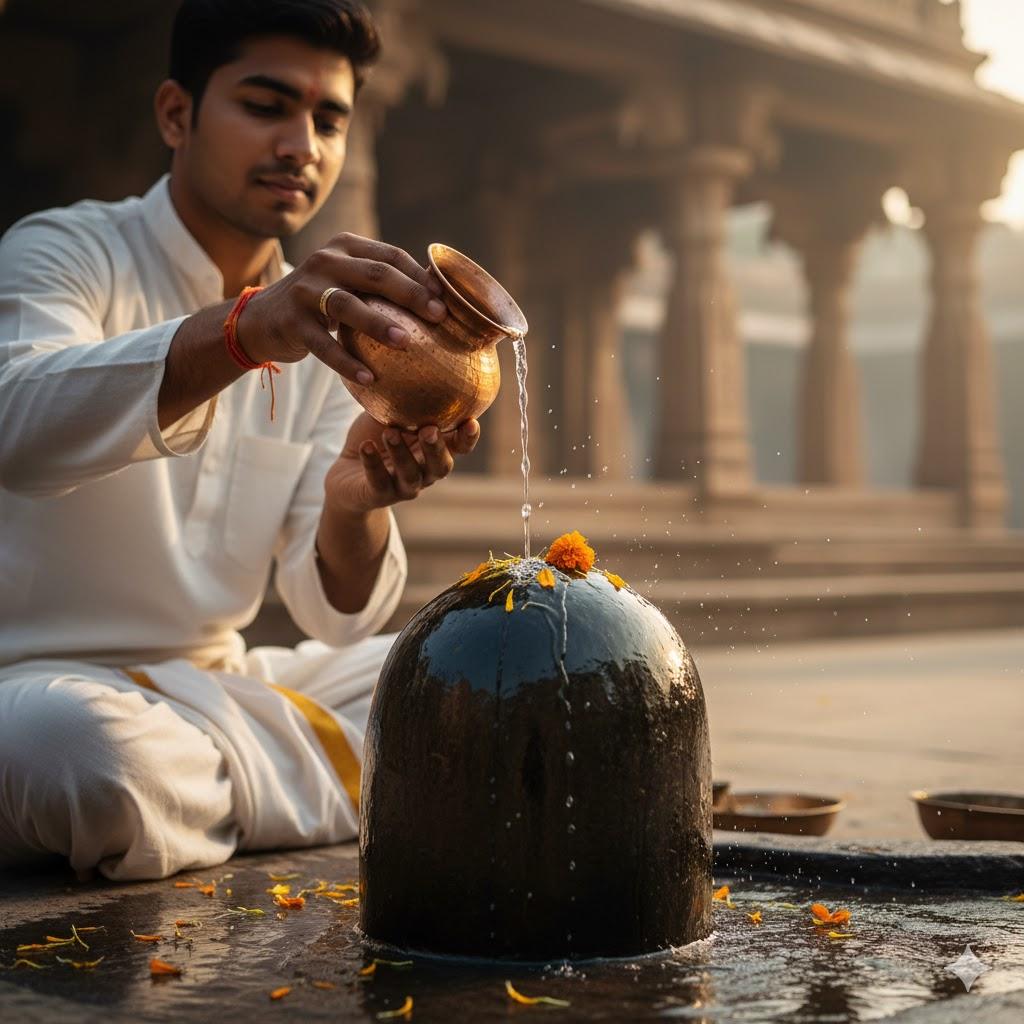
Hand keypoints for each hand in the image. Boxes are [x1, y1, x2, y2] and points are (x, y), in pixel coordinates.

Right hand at [235, 233, 447, 381]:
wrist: (263, 320)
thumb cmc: (322, 304)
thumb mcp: (348, 284)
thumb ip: (381, 285)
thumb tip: (439, 300)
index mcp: (345, 247)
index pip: (390, 256)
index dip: (420, 277)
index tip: (445, 301)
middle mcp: (324, 261)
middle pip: (375, 274)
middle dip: (410, 294)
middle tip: (437, 317)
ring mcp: (305, 290)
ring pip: (347, 305)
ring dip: (379, 323)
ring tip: (406, 342)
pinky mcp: (291, 321)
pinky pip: (323, 345)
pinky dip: (346, 362)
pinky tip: (369, 378)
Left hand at [324, 412, 480, 515]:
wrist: (346, 473)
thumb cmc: (375, 437)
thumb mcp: (390, 415)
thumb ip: (406, 399)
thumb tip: (417, 355)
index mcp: (434, 451)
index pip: (460, 447)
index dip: (468, 438)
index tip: (471, 422)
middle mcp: (425, 472)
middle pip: (441, 466)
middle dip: (436, 448)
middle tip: (428, 430)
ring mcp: (403, 486)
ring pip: (410, 475)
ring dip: (402, 454)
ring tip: (390, 432)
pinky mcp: (377, 495)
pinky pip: (378, 482)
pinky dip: (372, 463)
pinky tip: (366, 447)